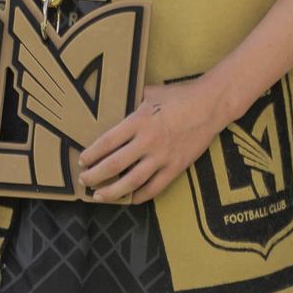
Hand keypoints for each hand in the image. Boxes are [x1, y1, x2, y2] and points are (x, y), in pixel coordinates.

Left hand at [79, 76, 224, 205]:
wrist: (211, 105)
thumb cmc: (180, 95)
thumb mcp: (151, 93)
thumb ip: (133, 101)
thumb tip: (117, 102)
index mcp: (139, 121)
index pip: (107, 142)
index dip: (91, 154)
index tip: (82, 161)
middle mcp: (148, 141)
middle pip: (114, 165)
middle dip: (95, 176)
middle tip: (84, 181)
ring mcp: (162, 157)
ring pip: (132, 181)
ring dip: (112, 191)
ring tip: (99, 196)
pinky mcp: (176, 167)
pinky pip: (155, 187)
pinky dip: (141, 196)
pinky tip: (131, 199)